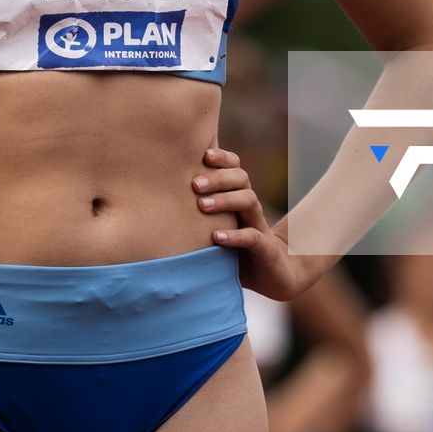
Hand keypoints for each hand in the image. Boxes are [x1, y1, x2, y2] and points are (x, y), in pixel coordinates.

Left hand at [195, 146, 309, 300]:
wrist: (274, 276)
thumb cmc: (236, 250)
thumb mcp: (216, 228)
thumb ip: (195, 215)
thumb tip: (158, 204)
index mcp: (238, 199)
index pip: (235, 168)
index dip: (222, 158)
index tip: (202, 155)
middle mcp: (250, 209)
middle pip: (241, 179)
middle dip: (218, 178)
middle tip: (195, 185)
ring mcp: (260, 227)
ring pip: (249, 201)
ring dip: (225, 200)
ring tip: (202, 205)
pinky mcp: (266, 250)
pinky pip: (253, 237)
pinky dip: (235, 236)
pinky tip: (216, 237)